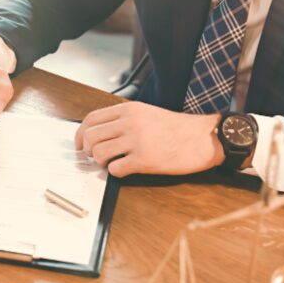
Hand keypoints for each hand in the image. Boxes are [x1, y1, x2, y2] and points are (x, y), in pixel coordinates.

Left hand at [75, 102, 222, 176]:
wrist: (203, 137)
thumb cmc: (176, 128)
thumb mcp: (146, 113)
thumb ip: (123, 120)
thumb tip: (98, 133)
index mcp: (128, 110)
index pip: (91, 119)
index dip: (80, 134)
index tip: (80, 144)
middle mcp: (129, 123)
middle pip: (90, 137)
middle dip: (88, 150)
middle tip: (96, 157)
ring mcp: (136, 141)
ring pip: (98, 153)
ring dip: (101, 162)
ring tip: (112, 163)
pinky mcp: (144, 160)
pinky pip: (115, 169)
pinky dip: (116, 172)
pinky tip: (125, 169)